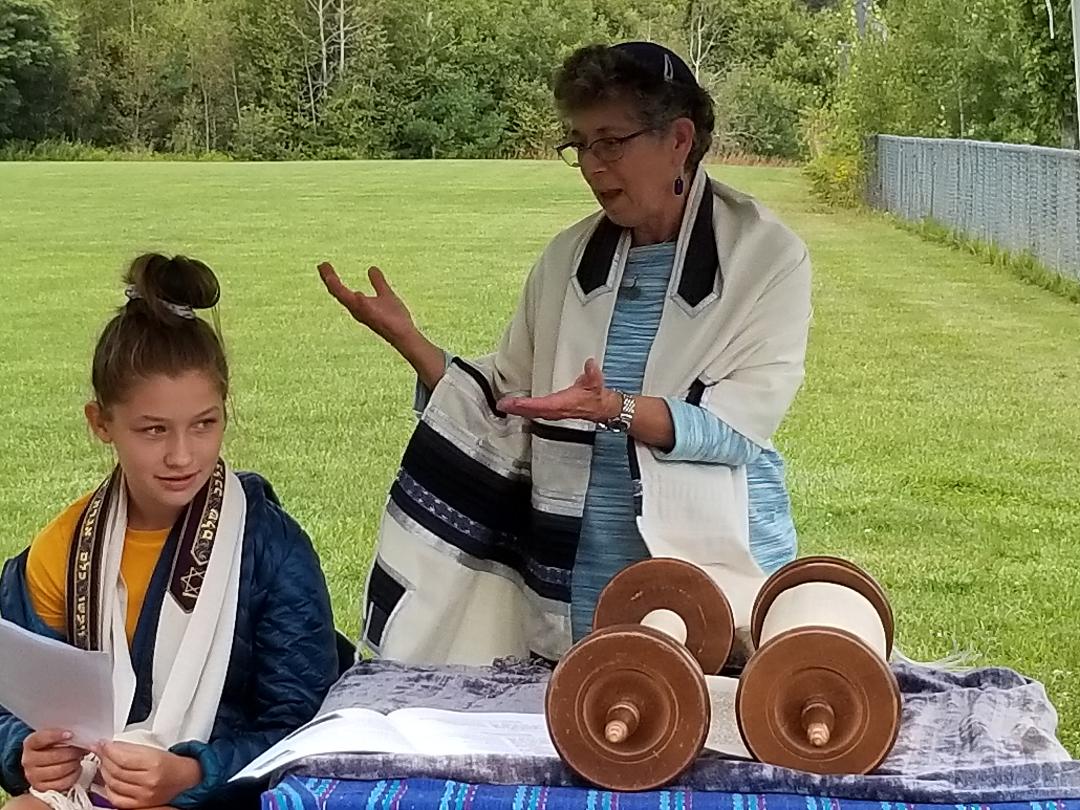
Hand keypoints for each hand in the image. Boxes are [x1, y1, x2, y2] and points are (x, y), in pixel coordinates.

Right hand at [22, 729, 87, 792]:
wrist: (48, 762)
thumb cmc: (55, 746)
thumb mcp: (58, 737)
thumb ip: (68, 736)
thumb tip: (86, 741)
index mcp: (30, 744)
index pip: (40, 739)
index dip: (55, 736)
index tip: (70, 734)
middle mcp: (28, 760)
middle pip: (54, 756)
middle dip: (72, 752)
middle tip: (80, 750)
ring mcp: (33, 776)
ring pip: (60, 769)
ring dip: (74, 763)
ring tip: (77, 759)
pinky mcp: (41, 788)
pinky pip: (62, 783)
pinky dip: (74, 775)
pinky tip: (75, 769)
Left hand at [94, 741, 201, 808]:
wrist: (187, 780)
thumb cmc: (173, 764)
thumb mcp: (156, 750)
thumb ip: (133, 748)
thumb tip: (112, 745)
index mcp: (155, 763)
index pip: (123, 757)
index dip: (108, 750)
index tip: (102, 744)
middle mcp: (149, 781)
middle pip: (116, 770)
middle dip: (104, 758)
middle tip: (101, 751)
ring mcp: (144, 795)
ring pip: (114, 784)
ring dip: (105, 772)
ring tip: (105, 763)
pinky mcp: (140, 805)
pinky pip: (116, 798)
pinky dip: (109, 789)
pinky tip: (110, 780)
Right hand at [318, 261, 416, 346]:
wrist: (404, 334)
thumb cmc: (395, 318)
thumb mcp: (385, 294)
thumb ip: (378, 282)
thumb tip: (372, 268)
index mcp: (357, 304)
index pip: (339, 289)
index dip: (330, 277)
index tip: (323, 264)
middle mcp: (356, 310)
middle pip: (337, 293)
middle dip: (328, 279)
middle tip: (321, 264)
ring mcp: (364, 314)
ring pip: (345, 300)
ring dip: (337, 287)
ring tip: (329, 276)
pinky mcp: (375, 318)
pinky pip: (365, 310)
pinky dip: (360, 302)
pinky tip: (358, 295)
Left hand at [497, 359, 619, 422]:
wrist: (600, 409)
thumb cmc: (595, 396)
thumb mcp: (595, 382)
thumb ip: (593, 374)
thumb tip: (590, 364)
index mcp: (563, 404)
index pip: (542, 405)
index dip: (527, 404)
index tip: (514, 402)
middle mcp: (556, 410)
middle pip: (532, 412)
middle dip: (516, 409)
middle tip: (501, 405)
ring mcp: (552, 413)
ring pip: (532, 414)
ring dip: (517, 410)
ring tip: (503, 406)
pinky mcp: (551, 412)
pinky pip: (535, 413)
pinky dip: (524, 410)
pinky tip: (515, 407)